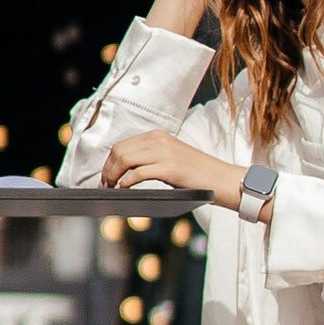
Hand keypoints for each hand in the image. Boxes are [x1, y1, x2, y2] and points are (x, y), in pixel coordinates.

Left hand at [102, 128, 237, 210]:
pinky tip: (124, 189)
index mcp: (157, 136)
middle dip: (107, 169)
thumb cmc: (195, 173)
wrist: (219, 178)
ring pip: (125, 159)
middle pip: (119, 151)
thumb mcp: (170, 157)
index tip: (105, 177)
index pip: (122, 145)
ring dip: (113, 175)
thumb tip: (124, 171)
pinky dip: (126, 181)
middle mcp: (158, 140)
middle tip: (104, 185)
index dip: (108, 162)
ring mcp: (164, 152)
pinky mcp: (169, 167)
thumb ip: (150, 158)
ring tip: (111, 188)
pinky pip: (138, 172)